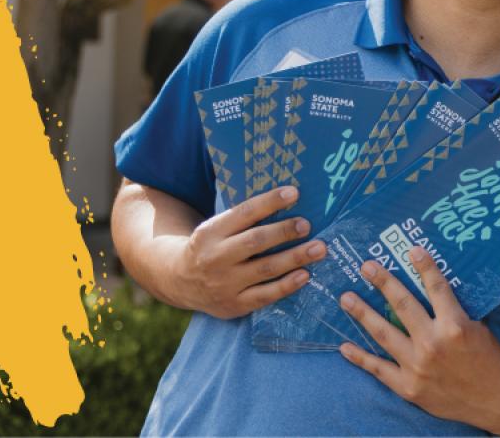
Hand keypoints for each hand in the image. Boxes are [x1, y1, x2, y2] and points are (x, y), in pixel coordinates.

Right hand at [171, 185, 326, 318]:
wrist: (180, 281)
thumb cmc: (211, 246)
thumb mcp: (216, 228)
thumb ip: (244, 218)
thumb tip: (289, 198)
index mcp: (211, 232)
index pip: (243, 213)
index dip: (269, 202)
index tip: (294, 193)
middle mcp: (215, 258)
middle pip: (255, 241)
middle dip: (283, 231)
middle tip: (307, 225)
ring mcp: (224, 284)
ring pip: (265, 269)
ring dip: (295, 257)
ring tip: (319, 249)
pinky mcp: (234, 305)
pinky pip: (265, 295)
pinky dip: (286, 285)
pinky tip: (305, 275)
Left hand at [338, 246, 499, 427]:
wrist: (495, 401)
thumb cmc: (490, 361)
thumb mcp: (478, 329)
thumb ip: (453, 314)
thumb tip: (432, 295)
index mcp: (455, 326)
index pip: (436, 288)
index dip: (424, 267)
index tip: (411, 250)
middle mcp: (433, 343)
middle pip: (403, 306)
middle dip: (383, 283)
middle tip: (366, 266)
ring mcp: (417, 366)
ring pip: (384, 334)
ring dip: (363, 314)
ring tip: (347, 298)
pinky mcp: (408, 387)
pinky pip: (378, 369)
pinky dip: (360, 357)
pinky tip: (345, 346)